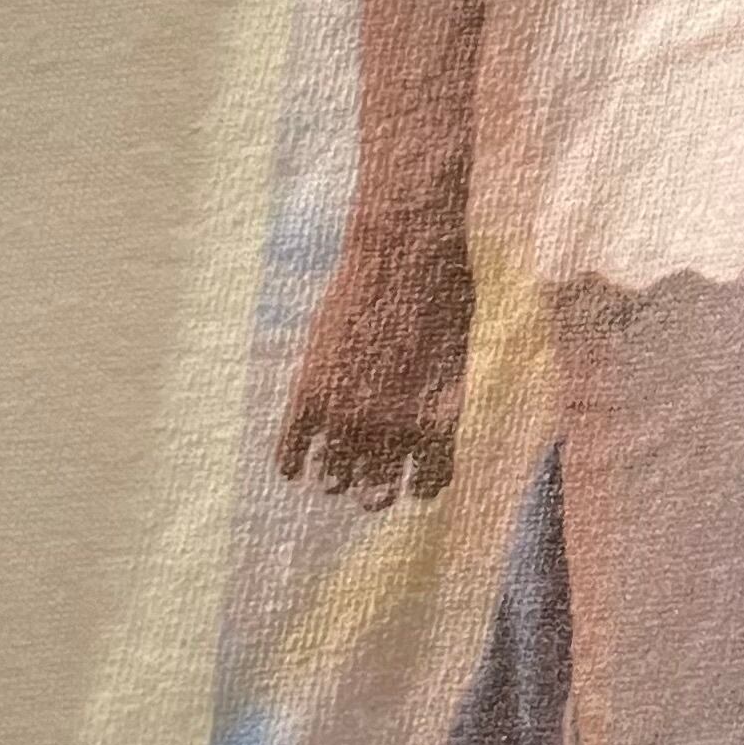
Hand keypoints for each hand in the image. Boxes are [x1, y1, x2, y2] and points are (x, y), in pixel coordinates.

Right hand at [273, 221, 474, 508]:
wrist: (404, 251)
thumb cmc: (441, 293)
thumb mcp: (453, 356)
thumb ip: (434, 401)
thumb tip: (417, 432)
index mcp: (436, 421)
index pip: (428, 485)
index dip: (418, 483)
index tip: (411, 474)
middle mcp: (392, 428)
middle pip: (376, 493)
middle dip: (373, 491)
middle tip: (368, 484)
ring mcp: (347, 413)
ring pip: (333, 478)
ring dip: (335, 476)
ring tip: (335, 467)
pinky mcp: (309, 392)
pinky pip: (289, 453)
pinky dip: (291, 462)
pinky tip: (295, 463)